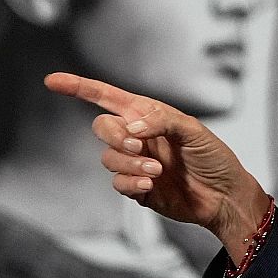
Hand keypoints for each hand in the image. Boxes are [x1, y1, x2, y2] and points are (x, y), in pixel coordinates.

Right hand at [44, 72, 269, 255]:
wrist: (225, 197)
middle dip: (114, 135)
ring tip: (157, 169)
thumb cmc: (215, 158)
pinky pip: (117, 182)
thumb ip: (161, 120)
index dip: (79, 87)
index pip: (108, 97)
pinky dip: (130, 182)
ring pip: (108, 158)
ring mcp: (135, 163)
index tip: (52, 80)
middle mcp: (138, 137)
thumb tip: (131, 127)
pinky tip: (150, 184)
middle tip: (138, 144)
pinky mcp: (137, 187)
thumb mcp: (195, 130)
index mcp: (149, 116)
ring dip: (129, 162)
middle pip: (101, 127)